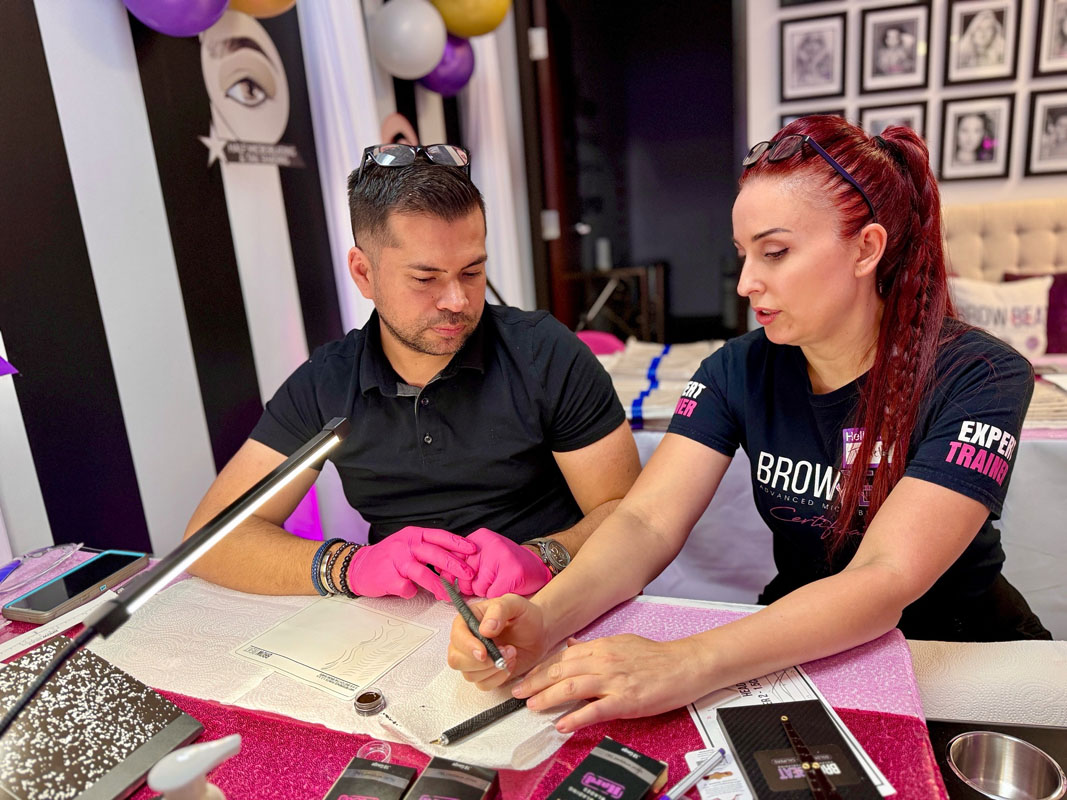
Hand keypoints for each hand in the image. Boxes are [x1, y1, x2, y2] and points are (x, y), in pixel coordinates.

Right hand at [346, 526, 476, 600]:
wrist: (359, 566)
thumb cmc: (389, 557)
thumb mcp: (409, 545)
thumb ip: (429, 549)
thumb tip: (457, 558)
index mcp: (414, 535)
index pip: (440, 536)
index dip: (457, 543)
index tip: (473, 550)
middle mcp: (405, 545)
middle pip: (434, 554)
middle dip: (454, 565)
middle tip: (468, 575)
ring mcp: (395, 561)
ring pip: (422, 572)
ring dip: (438, 585)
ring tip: (448, 595)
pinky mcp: (387, 578)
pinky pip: (406, 587)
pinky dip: (412, 592)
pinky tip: (412, 592)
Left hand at [444, 528, 551, 597]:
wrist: (536, 566)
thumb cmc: (506, 564)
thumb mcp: (483, 555)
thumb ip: (462, 560)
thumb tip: (438, 571)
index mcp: (479, 538)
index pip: (453, 558)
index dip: (451, 575)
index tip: (450, 585)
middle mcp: (490, 544)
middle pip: (465, 576)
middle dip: (471, 586)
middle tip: (484, 583)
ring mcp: (503, 557)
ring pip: (478, 587)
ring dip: (485, 591)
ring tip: (497, 583)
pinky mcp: (513, 573)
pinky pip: (493, 594)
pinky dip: (497, 596)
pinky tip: (504, 587)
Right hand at [446, 593, 552, 689]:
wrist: (539, 631)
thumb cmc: (524, 615)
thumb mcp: (514, 604)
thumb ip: (499, 611)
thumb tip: (484, 630)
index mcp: (467, 621)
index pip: (456, 636)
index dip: (467, 646)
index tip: (484, 652)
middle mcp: (466, 641)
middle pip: (456, 660)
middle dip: (481, 662)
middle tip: (505, 651)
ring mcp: (473, 660)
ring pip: (470, 674)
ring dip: (493, 668)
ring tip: (512, 653)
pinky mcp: (484, 674)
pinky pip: (483, 684)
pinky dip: (498, 677)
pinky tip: (510, 663)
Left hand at [511, 634, 705, 732]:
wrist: (686, 665)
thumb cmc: (657, 657)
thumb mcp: (621, 642)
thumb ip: (595, 646)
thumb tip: (572, 647)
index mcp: (602, 647)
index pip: (562, 658)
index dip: (540, 669)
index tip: (525, 677)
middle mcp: (604, 661)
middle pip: (561, 671)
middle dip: (535, 682)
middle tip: (517, 693)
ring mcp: (614, 681)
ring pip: (572, 689)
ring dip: (548, 698)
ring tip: (532, 706)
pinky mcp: (626, 700)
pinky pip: (595, 710)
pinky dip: (576, 718)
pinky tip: (562, 724)